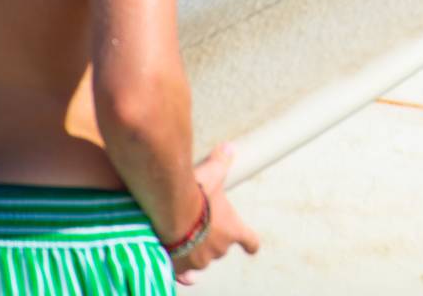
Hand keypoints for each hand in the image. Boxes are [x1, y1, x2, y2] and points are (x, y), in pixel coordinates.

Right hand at [171, 146, 259, 281]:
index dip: (250, 242)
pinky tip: (180, 267)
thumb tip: (229, 148)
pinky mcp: (180, 267)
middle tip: (201, 220)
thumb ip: (221, 162)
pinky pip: (184, 274)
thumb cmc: (197, 193)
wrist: (171, 212)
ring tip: (185, 234)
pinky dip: (182, 271)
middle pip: (222, 247)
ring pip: (201, 259)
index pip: (250, 241)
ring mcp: (199, 260)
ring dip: (196, 249)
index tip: (251, 245)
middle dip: (213, 236)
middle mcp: (219, 249)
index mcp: (232, 229)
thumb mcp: (213, 173)